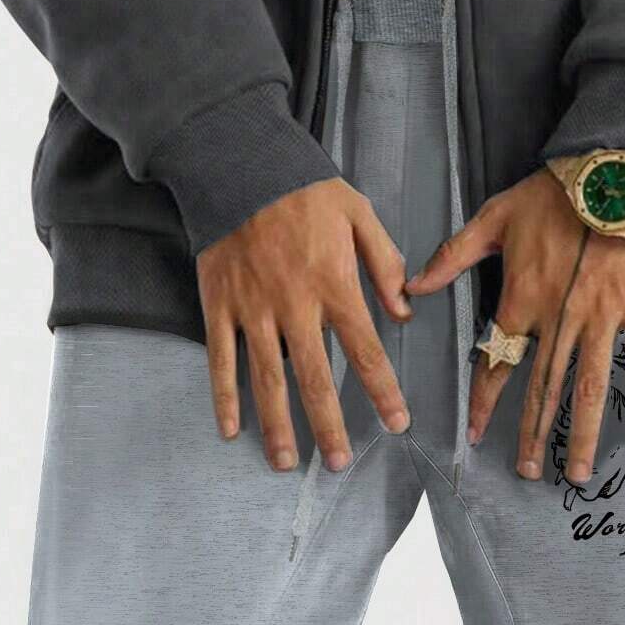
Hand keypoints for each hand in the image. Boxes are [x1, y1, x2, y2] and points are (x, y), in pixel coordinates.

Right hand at [197, 177, 410, 472]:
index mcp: (334, 284)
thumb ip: (383, 262)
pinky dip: (224, 397)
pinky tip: (231, 431)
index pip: (366, 349)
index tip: (397, 423)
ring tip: (286, 463)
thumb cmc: (303, 187)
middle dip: (329, 425)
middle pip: (315, 378)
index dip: (383, 391)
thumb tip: (405, 309)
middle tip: (339, 464)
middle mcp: (294, 304)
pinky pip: (221, 359)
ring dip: (277, 425)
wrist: (237, 160)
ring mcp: (253, 308)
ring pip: (267, 379)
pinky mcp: (219, 305)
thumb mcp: (357, 213)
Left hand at [406, 168, 624, 481]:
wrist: (611, 171)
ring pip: (589, 386)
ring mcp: (602, 317)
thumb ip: (452, 256)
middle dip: (532, 434)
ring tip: (575, 473)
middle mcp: (560, 318)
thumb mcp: (492, 218)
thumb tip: (411, 287)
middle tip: (527, 472)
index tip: (477, 434)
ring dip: (580, 433)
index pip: (498, 361)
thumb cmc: (550, 195)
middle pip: (542, 388)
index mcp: (522, 300)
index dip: (486, 400)